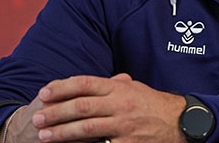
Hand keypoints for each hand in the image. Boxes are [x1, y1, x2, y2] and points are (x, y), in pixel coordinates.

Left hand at [1, 74, 187, 142]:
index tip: (44, 93)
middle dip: (56, 112)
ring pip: (87, 128)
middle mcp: (120, 104)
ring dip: (62, 132)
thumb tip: (87, 84)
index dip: (62, 87)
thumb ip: (112, 85)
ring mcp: (124, 125)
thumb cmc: (155, 105)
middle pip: (82, 106)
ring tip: (44, 135)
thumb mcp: (135, 88)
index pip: (85, 83)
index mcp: (119, 88)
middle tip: (37, 118)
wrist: (181, 122)